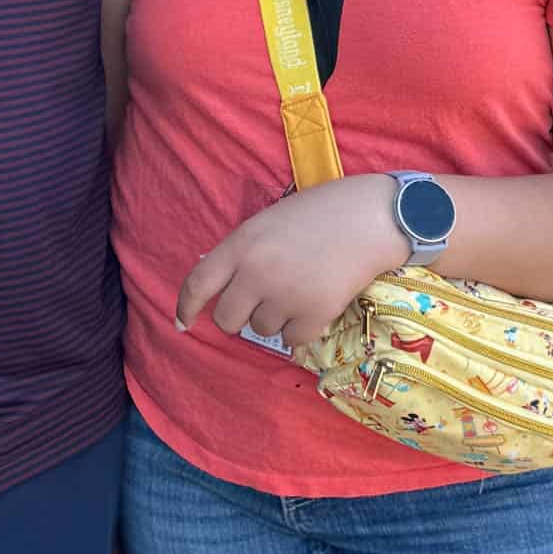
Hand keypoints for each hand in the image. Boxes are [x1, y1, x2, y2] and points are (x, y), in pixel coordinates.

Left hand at [175, 175, 406, 347]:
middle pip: (227, 319)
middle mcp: (257, 272)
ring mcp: (285, 296)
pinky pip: (293, 340)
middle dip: (240, 315)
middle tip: (260, 301)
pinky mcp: (314, 315)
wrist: (370, 218)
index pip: (198, 283)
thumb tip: (222, 288)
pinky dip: (301, 328)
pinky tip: (316, 302)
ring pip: (262, 330)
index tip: (182, 323)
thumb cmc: (319, 213)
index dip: (185, 306)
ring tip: (299, 288)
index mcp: (241, 243)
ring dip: (275, 317)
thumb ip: (243, 253)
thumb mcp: (268, 222)